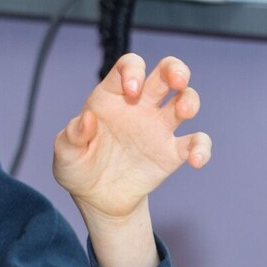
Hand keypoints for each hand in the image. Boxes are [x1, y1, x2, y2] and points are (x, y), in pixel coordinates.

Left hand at [53, 53, 211, 221]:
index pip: (128, 67)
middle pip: (165, 73)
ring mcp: (158, 128)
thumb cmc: (78, 167)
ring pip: (186, 99)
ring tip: (183, 111)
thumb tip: (87, 120)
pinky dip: (202, 147)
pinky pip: (196, 142)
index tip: (132, 91)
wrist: (96, 199)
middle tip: (177, 80)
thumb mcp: (65, 153)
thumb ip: (72, 135)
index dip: (134, 70)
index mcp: (111, 98)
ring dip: (190, 100)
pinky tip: (196, 160)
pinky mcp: (171, 153)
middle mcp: (139, 106)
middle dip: (176, 69)